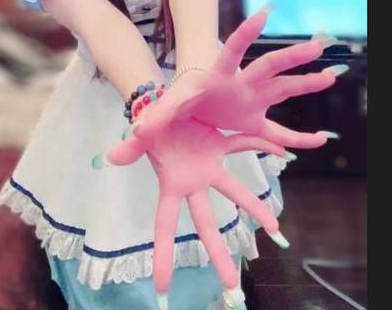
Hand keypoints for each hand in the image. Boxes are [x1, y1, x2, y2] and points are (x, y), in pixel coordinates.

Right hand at [93, 115, 290, 308]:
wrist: (160, 104)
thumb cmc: (148, 126)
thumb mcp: (140, 137)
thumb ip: (130, 148)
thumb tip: (110, 157)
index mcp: (172, 184)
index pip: (165, 225)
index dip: (163, 256)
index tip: (163, 290)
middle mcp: (193, 182)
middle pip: (207, 224)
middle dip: (218, 253)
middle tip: (231, 285)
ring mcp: (209, 166)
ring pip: (235, 191)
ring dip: (254, 208)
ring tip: (275, 229)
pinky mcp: (219, 145)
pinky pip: (243, 145)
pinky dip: (262, 146)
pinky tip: (283, 154)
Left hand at [133, 9, 345, 148]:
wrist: (190, 101)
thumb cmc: (182, 94)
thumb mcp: (169, 106)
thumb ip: (154, 117)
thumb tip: (133, 136)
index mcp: (218, 74)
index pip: (234, 49)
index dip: (247, 34)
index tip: (263, 14)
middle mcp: (241, 82)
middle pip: (269, 65)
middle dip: (291, 57)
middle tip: (316, 46)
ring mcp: (251, 98)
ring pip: (284, 89)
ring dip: (306, 84)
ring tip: (331, 77)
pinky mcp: (254, 119)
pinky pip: (279, 129)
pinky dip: (297, 137)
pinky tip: (317, 140)